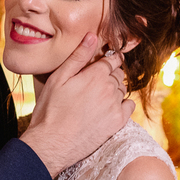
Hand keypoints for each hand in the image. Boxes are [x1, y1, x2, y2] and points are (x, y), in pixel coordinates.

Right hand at [21, 33, 134, 175]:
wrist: (52, 143)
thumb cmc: (50, 110)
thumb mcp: (58, 79)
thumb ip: (78, 56)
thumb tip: (91, 36)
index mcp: (95, 75)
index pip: (111, 60)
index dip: (109, 59)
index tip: (105, 62)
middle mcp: (109, 88)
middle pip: (118, 74)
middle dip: (110, 74)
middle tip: (96, 81)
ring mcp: (115, 106)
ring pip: (122, 89)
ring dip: (115, 88)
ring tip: (99, 95)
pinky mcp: (117, 123)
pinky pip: (129, 106)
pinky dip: (122, 104)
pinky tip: (110, 107)